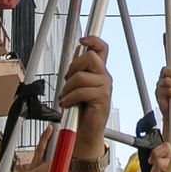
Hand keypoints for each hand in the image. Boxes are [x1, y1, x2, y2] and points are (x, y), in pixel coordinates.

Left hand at [58, 36, 110, 154]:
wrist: (87, 131)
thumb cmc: (83, 110)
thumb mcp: (79, 86)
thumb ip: (79, 69)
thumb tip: (77, 51)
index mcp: (100, 72)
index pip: (102, 49)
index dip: (93, 40)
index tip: (82, 40)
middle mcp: (105, 77)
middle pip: (90, 57)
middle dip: (73, 67)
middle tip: (68, 81)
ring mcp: (105, 88)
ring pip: (81, 76)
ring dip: (68, 87)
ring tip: (65, 97)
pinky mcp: (101, 99)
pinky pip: (81, 91)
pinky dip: (69, 98)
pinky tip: (66, 104)